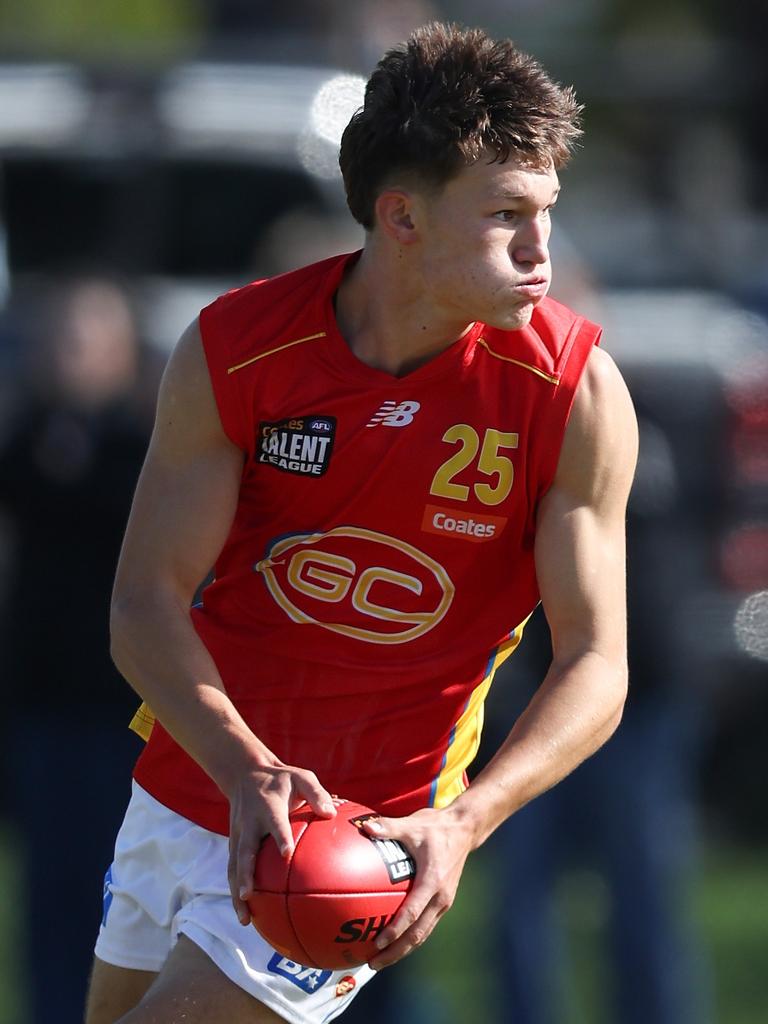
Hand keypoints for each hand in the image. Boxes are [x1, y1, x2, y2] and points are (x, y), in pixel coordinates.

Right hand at [226, 761, 335, 925]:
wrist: (246, 774)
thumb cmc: (282, 780)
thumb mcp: (301, 777)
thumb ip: (316, 793)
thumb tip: (332, 813)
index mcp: (268, 805)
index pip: (274, 822)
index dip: (279, 837)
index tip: (286, 854)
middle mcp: (249, 822)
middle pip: (244, 851)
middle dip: (245, 874)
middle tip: (249, 895)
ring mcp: (238, 835)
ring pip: (234, 866)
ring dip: (237, 891)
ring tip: (245, 918)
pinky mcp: (234, 844)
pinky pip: (233, 870)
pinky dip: (236, 892)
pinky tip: (246, 915)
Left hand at [361, 805, 475, 968]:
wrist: (464, 828)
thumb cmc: (436, 826)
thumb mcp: (412, 824)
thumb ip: (388, 828)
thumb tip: (366, 827)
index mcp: (433, 881)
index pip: (412, 913)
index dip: (395, 931)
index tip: (377, 943)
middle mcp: (441, 897)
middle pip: (417, 934)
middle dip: (396, 952)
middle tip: (372, 963)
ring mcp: (444, 901)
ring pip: (423, 934)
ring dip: (403, 949)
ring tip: (379, 960)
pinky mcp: (443, 901)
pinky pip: (425, 925)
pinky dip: (410, 937)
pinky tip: (393, 940)